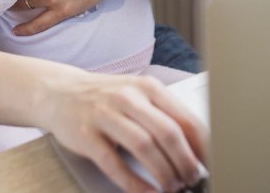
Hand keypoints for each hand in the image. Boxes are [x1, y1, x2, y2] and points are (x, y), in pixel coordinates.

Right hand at [43, 72, 207, 191]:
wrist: (59, 92)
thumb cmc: (105, 97)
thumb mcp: (137, 96)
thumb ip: (164, 115)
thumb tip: (196, 149)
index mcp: (147, 87)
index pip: (185, 117)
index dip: (202, 146)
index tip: (210, 165)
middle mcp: (128, 97)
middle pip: (167, 132)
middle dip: (185, 162)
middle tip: (192, 180)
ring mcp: (105, 114)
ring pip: (144, 146)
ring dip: (163, 172)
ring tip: (172, 187)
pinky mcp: (86, 135)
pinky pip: (114, 163)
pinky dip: (134, 182)